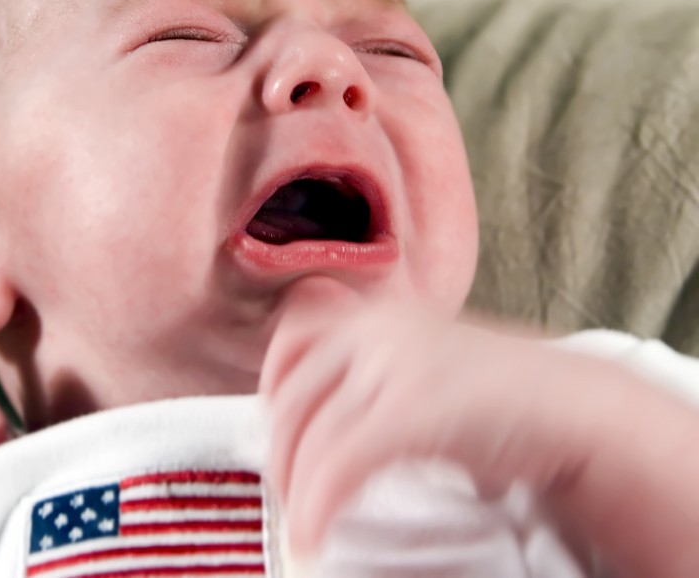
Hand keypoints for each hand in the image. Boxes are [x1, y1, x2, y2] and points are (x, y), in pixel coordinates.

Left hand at [260, 276, 586, 554]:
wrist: (576, 407)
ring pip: (311, 434)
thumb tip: (311, 422)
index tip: (278, 433)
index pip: (291, 338)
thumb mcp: (423, 361)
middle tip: (288, 494)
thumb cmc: (499, 395)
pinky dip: (316, 507)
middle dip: (280, 452)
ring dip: (295, 490)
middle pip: (291, 393)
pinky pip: (339, 464)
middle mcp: (378, 328)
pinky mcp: (412, 408)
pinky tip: (313, 535)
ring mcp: (395, 364)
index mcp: (376, 312)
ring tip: (303, 525)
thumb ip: (370, 373)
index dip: (270, 389)